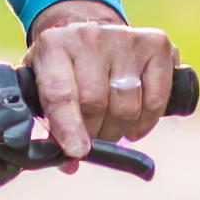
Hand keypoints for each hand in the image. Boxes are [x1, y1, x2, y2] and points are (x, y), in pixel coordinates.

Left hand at [24, 0, 177, 170]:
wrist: (90, 34)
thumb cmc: (65, 71)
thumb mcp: (43, 90)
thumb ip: (50, 127)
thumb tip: (71, 164)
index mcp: (53, 45)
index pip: (59, 92)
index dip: (68, 126)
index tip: (77, 151)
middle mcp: (88, 35)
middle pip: (95, 103)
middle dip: (94, 133)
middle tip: (92, 138)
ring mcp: (124, 38)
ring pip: (126, 106)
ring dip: (119, 129)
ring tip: (111, 126)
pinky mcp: (155, 44)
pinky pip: (155, 100)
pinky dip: (146, 121)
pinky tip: (134, 123)